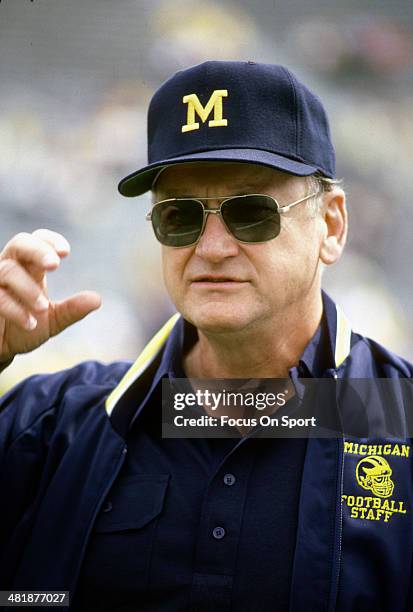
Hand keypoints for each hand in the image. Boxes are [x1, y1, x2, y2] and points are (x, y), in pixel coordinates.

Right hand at [0, 229, 101, 362]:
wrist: (2, 349)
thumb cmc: (25, 327)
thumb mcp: (53, 320)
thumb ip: (72, 310)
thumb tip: (97, 299)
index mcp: (30, 268)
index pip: (38, 240)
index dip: (50, 241)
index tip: (66, 253)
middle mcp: (11, 268)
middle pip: (20, 244)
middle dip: (38, 250)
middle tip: (54, 264)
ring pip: (7, 271)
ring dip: (28, 288)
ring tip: (42, 308)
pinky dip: (15, 309)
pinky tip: (30, 323)